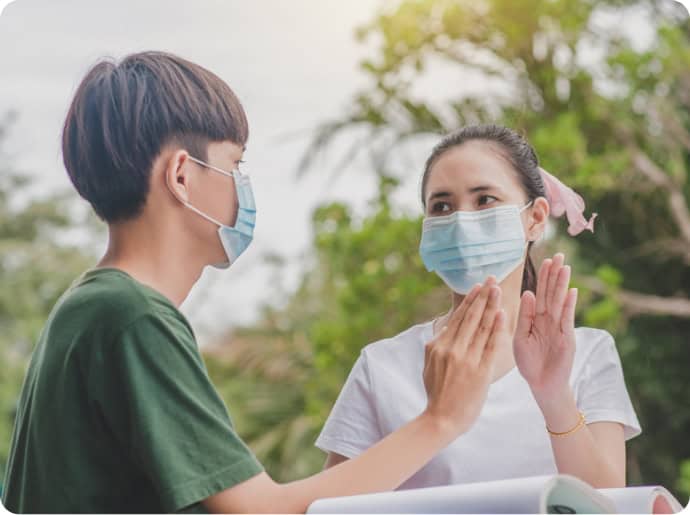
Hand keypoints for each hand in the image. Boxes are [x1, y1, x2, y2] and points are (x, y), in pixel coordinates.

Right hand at [423, 276, 505, 435]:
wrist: (441, 420)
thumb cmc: (437, 394)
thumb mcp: (429, 366)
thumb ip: (436, 347)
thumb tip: (444, 330)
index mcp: (438, 346)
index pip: (457, 319)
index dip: (469, 301)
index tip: (478, 287)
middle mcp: (452, 349)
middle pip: (470, 317)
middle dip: (482, 296)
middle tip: (492, 279)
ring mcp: (466, 359)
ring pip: (481, 327)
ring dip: (491, 306)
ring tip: (498, 290)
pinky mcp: (480, 371)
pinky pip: (490, 345)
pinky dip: (496, 329)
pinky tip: (502, 315)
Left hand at [514, 253, 577, 402]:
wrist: (540, 385)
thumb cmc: (528, 362)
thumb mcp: (520, 337)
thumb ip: (524, 316)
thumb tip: (527, 292)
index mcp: (535, 318)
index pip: (539, 293)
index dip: (542, 278)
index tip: (545, 260)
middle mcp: (548, 320)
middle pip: (551, 293)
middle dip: (554, 275)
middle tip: (559, 255)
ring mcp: (559, 328)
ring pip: (559, 302)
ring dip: (562, 285)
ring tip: (565, 267)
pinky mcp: (566, 338)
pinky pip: (566, 319)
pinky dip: (568, 305)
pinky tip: (571, 291)